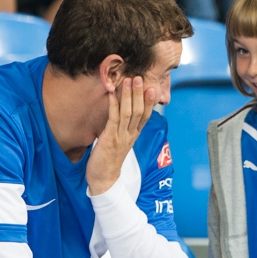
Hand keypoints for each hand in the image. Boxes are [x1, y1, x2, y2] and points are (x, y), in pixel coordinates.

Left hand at [86, 76, 155, 194]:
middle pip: (138, 111)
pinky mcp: (109, 139)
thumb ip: (122, 130)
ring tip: (129, 81)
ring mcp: (120, 137)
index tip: (152, 88)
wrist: (104, 179)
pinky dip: (114, 105)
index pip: (145, 116)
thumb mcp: (120, 143)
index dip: (149, 102)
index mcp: (134, 135)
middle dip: (139, 94)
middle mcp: (130, 135)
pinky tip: (112, 94)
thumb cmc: (109, 160)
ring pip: (128, 113)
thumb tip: (121, 116)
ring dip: (128, 95)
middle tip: (140, 78)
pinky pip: (113, 119)